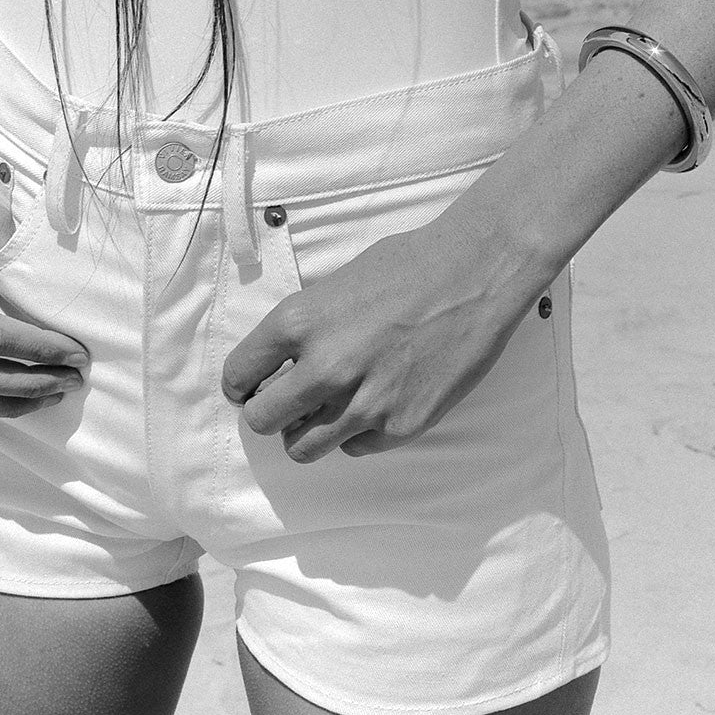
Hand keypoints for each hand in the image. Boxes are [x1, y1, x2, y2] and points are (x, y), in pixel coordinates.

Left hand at [220, 216, 554, 462]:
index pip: (238, 375)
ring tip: (331, 409)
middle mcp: (325, 368)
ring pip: (303, 447)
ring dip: (309, 431)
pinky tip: (377, 403)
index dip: (242, 384)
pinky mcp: (401, 424)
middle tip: (289, 403)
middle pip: (262, 421)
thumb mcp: (336, 285)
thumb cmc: (409, 266)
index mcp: (299, 323)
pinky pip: (356, 448)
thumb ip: (304, 328)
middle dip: (270, 413)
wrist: (476, 274)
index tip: (253, 387)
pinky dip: (359, 433)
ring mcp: (364, 402)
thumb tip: (281, 365)